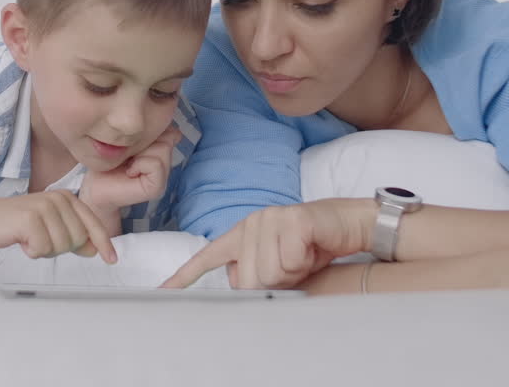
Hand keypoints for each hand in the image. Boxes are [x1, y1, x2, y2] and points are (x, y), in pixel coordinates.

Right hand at [0, 190, 117, 263]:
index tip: (111, 259)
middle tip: (40, 239)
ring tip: (29, 238)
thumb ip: (73, 236)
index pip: (92, 223)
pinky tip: (21, 240)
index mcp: (67, 198)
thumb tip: (93, 249)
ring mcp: (45, 206)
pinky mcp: (30, 218)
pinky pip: (43, 249)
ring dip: (44, 250)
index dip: (103, 243)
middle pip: (78, 239)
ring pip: (62, 246)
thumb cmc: (18, 224)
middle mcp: (59, 198)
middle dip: (60, 247)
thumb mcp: (51, 228)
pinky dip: (31, 251)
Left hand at [80, 123, 179, 212]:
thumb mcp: (131, 142)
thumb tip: (176, 132)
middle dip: (144, 142)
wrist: (93, 186)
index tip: (133, 144)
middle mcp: (166, 166)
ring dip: (140, 153)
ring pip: (163, 149)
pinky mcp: (157, 188)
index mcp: (161, 153)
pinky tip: (129, 172)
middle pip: (167, 139)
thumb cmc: (108, 162)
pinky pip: (155, 164)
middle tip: (129, 156)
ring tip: (128, 164)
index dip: (152, 133)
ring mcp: (163, 178)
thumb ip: (151, 135)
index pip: (171, 133)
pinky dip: (140, 164)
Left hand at [161, 199, 372, 289]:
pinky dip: (304, 262)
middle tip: (293, 265)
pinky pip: (290, 261)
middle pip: (247, 280)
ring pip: (269, 273)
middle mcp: (250, 223)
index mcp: (241, 234)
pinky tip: (312, 248)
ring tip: (302, 255)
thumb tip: (239, 287)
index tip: (162, 291)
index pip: (207, 258)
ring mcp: (270, 218)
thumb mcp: (278, 266)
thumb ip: (255, 274)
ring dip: (292, 273)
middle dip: (274, 283)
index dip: (184, 276)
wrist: (346, 224)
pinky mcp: (292, 220)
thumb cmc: (311, 248)